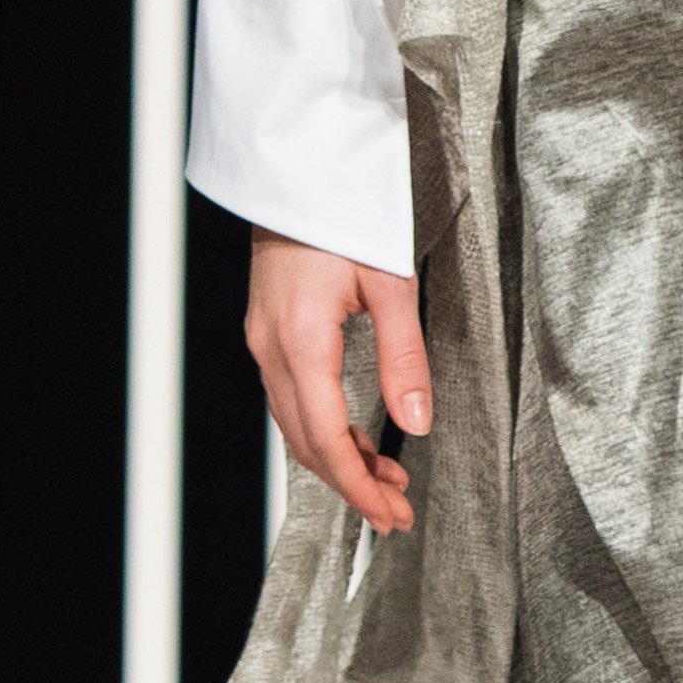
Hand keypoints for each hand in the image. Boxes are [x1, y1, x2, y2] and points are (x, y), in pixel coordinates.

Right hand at [245, 231, 433, 536]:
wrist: (300, 168)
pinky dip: (324, 428)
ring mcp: (263, 341)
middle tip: (396, 512)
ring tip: (387, 480)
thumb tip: (418, 421)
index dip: (357, 486)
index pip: (326, 441)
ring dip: (339, 459)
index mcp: (300, 343)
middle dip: (351, 484)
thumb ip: (404, 357)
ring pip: (296, 424)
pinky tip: (357, 438)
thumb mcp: (391, 284)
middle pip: (306, 442)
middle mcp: (271, 349)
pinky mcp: (268, 331)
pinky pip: (292, 398)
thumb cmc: (346, 214)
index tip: (390, 514)